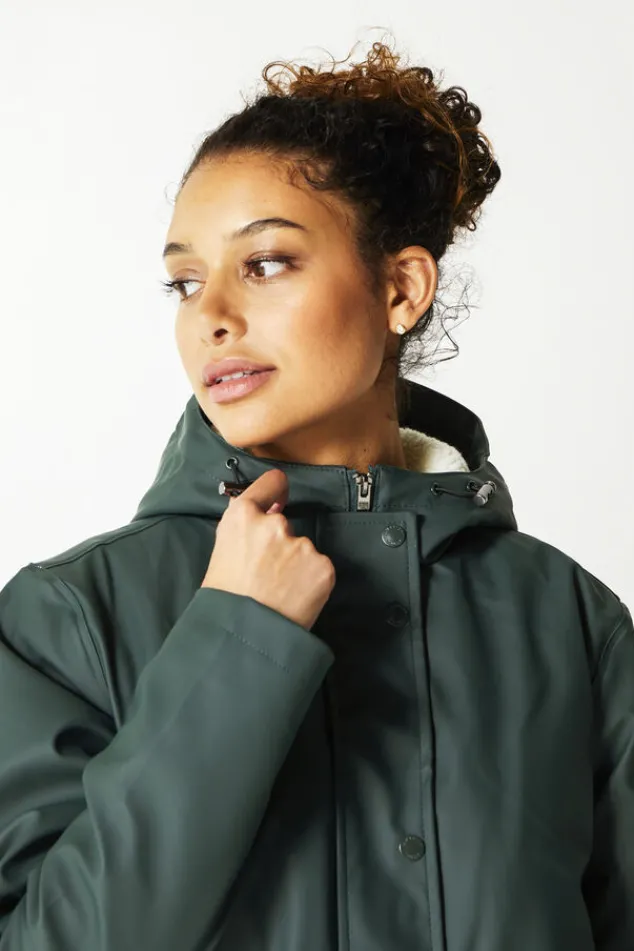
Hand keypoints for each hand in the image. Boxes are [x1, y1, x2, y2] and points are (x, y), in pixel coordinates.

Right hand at [201, 469, 335, 630]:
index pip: (270, 483)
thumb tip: (269, 512)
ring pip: (303, 550)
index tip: (281, 493)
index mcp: (242, 518)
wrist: (245, 637)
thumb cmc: (225, 602)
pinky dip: (311, 583)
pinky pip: (319, 569)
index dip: (276, 489)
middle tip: (266, 575)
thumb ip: (244, 530)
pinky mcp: (323, 566)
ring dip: (296, 566)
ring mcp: (301, 545)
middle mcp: (274, 525)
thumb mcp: (222, 554)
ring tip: (277, 593)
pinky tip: (293, 599)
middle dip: (281, 544)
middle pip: (285, 525)